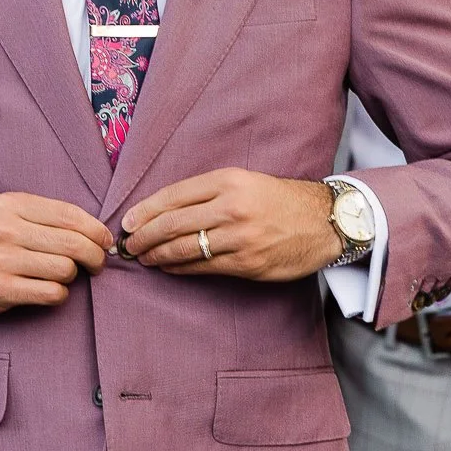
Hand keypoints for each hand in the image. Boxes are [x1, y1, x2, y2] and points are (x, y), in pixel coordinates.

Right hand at [0, 193, 112, 317]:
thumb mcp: (10, 213)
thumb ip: (47, 217)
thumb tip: (97, 232)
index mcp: (13, 205)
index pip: (70, 215)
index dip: (96, 230)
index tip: (105, 241)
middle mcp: (7, 230)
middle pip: (73, 244)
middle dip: (94, 256)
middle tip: (97, 264)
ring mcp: (2, 260)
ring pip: (65, 269)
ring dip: (72, 276)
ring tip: (63, 275)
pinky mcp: (2, 289)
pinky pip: (52, 293)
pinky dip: (60, 294)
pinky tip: (51, 289)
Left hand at [120, 171, 340, 281]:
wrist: (323, 221)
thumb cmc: (279, 200)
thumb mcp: (245, 181)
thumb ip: (208, 192)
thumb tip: (164, 210)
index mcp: (228, 181)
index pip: (174, 195)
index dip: (145, 211)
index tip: (127, 221)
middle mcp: (232, 207)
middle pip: (173, 223)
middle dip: (143, 236)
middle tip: (128, 245)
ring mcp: (240, 237)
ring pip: (184, 248)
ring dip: (157, 256)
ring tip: (143, 258)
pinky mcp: (247, 263)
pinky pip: (203, 267)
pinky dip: (180, 269)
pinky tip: (168, 268)